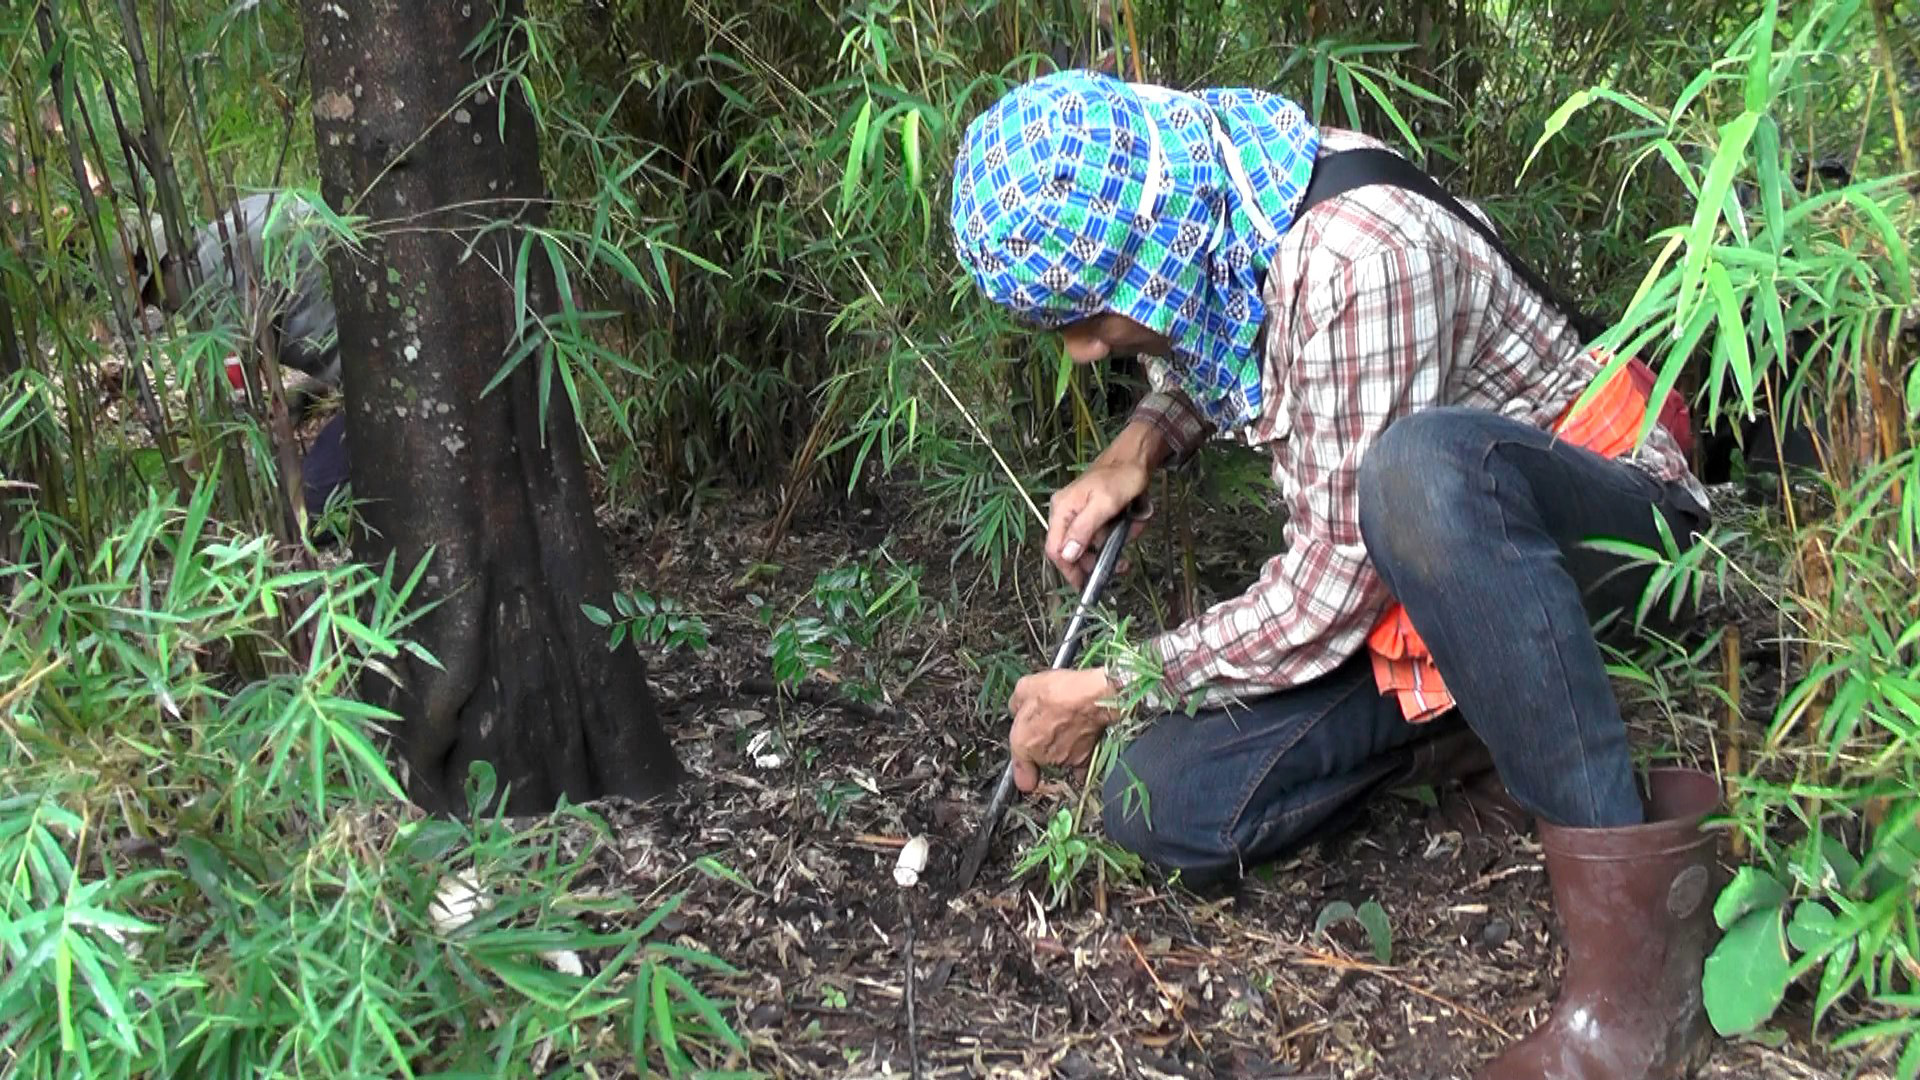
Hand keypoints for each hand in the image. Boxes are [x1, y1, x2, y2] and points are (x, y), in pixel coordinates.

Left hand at [1007, 668, 1117, 792]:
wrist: (1095, 698)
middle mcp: (1042, 757)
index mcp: (1023, 743)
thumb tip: (1018, 709)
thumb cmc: (1059, 691)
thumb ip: (1017, 705)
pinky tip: (1082, 741)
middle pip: (1040, 760)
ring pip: (1060, 761)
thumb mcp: (1026, 687)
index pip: (1019, 772)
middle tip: (1051, 728)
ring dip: (1062, 750)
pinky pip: (1080, 766)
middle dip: (1044, 748)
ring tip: (1069, 727)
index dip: (1024, 771)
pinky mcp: (1087, 760)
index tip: (1027, 769)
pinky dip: (1080, 757)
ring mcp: (1065, 761)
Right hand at [1046, 462, 1148, 588]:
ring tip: (1130, 531)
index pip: (1055, 549)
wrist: (1136, 457)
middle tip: (1119, 564)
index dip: (1069, 570)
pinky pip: (1101, 533)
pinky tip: (1129, 525)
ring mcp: (1079, 513)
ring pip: (1091, 544)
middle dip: (1097, 558)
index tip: (1085, 585)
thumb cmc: (1121, 476)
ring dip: (1112, 544)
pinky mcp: (1093, 514)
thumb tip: (1067, 555)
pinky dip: (1117, 534)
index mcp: (1062, 509)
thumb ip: (1084, 529)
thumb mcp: (1105, 503)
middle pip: (1073, 550)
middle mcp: (1065, 513)